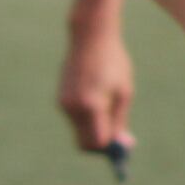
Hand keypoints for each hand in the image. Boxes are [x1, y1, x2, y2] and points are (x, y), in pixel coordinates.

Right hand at [55, 23, 134, 159]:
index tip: (124, 143)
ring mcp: (64, 104)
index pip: (97, 142)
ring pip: (80, 130)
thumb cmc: (113, 62)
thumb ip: (120, 120)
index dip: (110, 148)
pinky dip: (88, 115)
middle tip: (118, 135)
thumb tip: (121, 144)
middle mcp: (73, 108)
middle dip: (101, 144)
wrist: (90, 37)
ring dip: (96, 126)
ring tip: (109, 99)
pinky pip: (76, 118)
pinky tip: (97, 92)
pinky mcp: (60, 99)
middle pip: (84, 142)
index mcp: (92, 105)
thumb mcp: (124, 92)